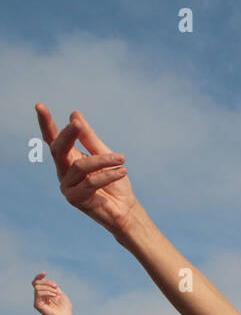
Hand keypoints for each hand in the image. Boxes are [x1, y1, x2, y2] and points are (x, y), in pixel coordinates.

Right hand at [32, 271, 73, 314]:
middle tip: (56, 287)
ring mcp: (37, 301)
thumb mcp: (59, 293)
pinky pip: (38, 293)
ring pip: (37, 287)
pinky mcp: (37, 305)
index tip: (44, 273)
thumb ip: (52, 286)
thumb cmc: (65, 307)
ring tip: (56, 293)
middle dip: (47, 283)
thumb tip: (46, 280)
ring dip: (48, 288)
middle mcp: (39, 297)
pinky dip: (47, 292)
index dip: (39, 276)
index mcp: (44, 294)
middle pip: (36, 283)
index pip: (37, 283)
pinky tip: (54, 296)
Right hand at [35, 104, 135, 234]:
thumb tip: (74, 115)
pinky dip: (107, 175)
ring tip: (121, 158)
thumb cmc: (115, 182)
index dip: (46, 123)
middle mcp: (63, 171)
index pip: (53, 139)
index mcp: (68, 158)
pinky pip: (90, 183)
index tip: (39, 105)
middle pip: (58, 149)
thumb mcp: (104, 155)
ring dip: (102, 160)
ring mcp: (67, 186)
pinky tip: (122, 171)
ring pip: (79, 166)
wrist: (126, 209)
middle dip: (67, 135)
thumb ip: (89, 138)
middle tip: (77, 125)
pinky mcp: (75, 200)